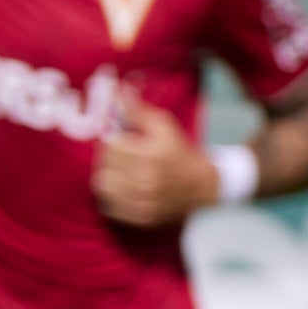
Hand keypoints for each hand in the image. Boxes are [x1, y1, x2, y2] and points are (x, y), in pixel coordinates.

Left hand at [92, 101, 222, 230]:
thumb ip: (137, 110)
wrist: (205, 186)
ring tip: (119, 172)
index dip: (110, 141)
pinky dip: (112, 197)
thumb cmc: (180, 150)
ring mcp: (145, 201)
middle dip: (107, 159)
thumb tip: (116, 91)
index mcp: (152, 155)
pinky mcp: (142, 217)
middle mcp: (147, 180)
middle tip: (119, 157)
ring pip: (102, 187)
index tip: (119, 141)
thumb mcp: (164, 125)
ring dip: (107, 177)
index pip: (108, 146)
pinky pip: (109, 206)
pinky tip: (124, 188)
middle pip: (103, 167)